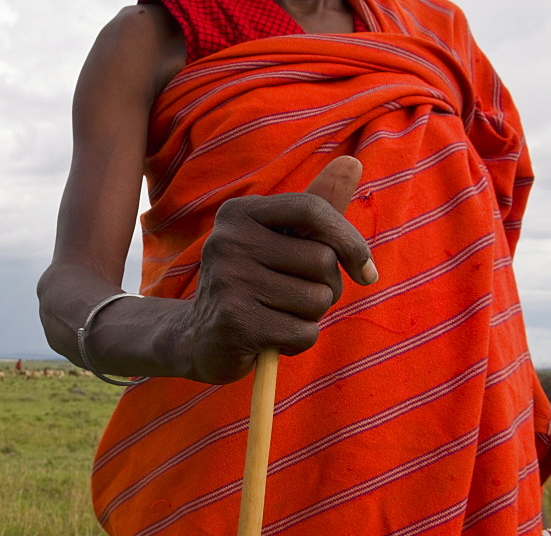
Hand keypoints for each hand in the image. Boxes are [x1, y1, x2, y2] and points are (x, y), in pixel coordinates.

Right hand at [178, 156, 377, 383]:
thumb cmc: (253, 284)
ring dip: (310, 316)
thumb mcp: (279, 241)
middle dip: (326, 287)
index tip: (366, 271)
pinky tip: (271, 338)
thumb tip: (352, 162)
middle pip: (322, 260)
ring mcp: (228, 281)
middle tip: (295, 297)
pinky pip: (303, 332)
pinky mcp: (235, 323)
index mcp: (239, 213)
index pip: (313, 210)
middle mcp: (228, 241)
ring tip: (278, 315)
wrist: (200, 338)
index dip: (350, 241)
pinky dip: (297, 342)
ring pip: (317, 300)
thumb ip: (316, 207)